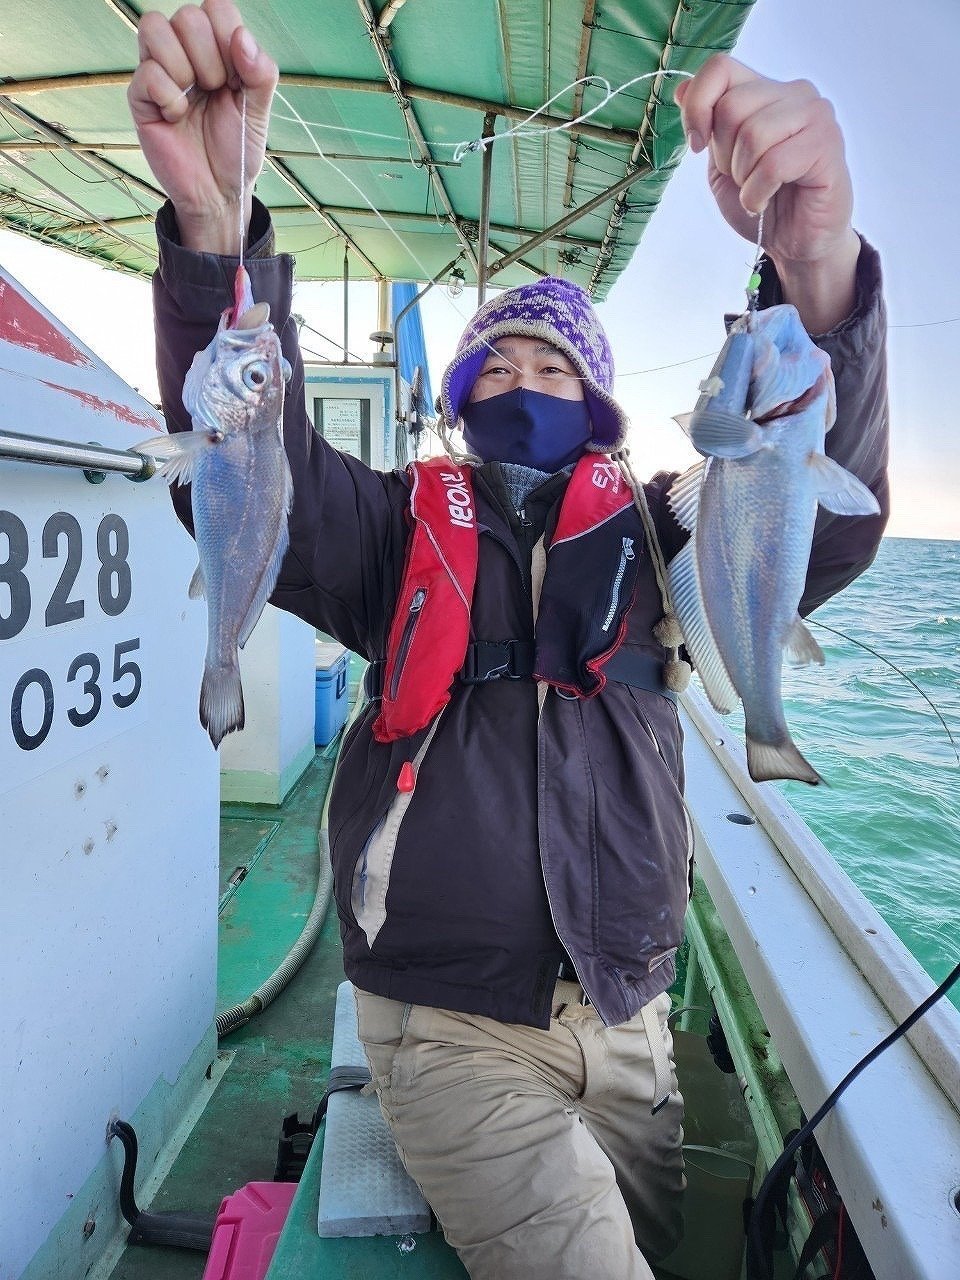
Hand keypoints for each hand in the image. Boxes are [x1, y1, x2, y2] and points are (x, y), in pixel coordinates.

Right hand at [129, 0, 277, 252]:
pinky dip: (169, 97)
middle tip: (215, 92)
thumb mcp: (259, 111)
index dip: (229, 38)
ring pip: (156, 27)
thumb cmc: (237, 149)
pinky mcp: (140, 98)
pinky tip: (177, 117)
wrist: (220, 192)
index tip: (236, 78)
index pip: (216, 7)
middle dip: (211, 58)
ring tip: (194, 100)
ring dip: (184, 67)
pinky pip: (147, 73)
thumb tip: (241, 37)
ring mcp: (159, 72)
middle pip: (188, 16)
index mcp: (216, 49)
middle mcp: (184, 53)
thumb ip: (261, 73)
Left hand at [675, 55, 860, 331]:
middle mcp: (794, 93)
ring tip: (757, 190)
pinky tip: (764, 200)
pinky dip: (758, 192)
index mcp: (765, 91)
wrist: (794, 242)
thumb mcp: (720, 163)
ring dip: (744, 176)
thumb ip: (705, 125)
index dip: (698, 106)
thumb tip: (680, 89)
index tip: (698, 146)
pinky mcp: (827, 144)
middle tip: (743, 177)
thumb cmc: (761, 200)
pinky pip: (775, 163)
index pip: (721, 68)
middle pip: (732, 107)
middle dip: (725, 154)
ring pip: (753, 134)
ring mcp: (815, 115)